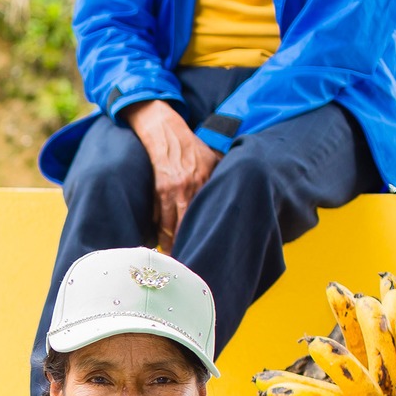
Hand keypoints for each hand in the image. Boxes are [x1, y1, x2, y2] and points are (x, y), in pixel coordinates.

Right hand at [122, 99, 221, 250]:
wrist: (165, 132)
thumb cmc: (192, 147)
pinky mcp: (158, 191)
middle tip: (188, 264)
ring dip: (171, 244)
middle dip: (187, 245)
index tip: (207, 250)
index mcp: (206, 181)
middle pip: (189, 226)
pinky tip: (162, 243)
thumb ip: (222, 176)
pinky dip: (160, 233)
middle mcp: (190, 188)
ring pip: (171, 226)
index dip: (205, 235)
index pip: (207, 215)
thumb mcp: (213, 159)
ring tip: (174, 258)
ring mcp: (173, 190)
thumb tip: (237, 192)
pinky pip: (158, 219)